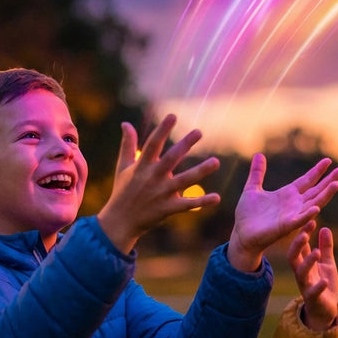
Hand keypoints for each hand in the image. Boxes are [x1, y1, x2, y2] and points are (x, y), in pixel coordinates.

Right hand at [97, 114, 220, 253]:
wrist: (120, 221)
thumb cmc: (122, 191)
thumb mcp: (123, 166)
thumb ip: (128, 144)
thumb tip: (126, 123)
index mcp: (142, 166)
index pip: (153, 144)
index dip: (162, 130)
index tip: (172, 116)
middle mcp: (153, 177)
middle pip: (171, 158)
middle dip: (185, 145)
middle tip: (199, 132)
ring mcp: (161, 193)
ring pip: (184, 180)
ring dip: (200, 171)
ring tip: (216, 162)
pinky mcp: (168, 208)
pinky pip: (188, 205)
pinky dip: (202, 202)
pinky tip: (217, 198)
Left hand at [228, 155, 337, 271]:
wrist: (242, 234)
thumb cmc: (247, 215)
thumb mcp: (252, 189)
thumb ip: (257, 173)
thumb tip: (258, 155)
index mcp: (287, 194)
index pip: (306, 180)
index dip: (317, 171)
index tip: (328, 161)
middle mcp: (294, 204)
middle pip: (315, 190)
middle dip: (329, 181)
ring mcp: (292, 216)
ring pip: (313, 204)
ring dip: (325, 195)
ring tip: (337, 184)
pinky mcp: (285, 227)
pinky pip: (299, 220)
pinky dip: (308, 214)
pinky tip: (316, 208)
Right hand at [288, 223, 337, 330]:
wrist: (325, 310)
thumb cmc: (324, 283)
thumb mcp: (327, 263)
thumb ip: (325, 247)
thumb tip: (325, 228)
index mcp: (304, 262)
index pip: (301, 245)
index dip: (304, 232)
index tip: (311, 220)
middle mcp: (301, 272)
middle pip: (293, 256)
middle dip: (298, 244)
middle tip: (305, 232)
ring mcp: (305, 285)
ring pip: (301, 272)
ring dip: (308, 262)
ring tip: (316, 252)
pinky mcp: (313, 298)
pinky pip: (312, 292)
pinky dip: (318, 286)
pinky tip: (324, 280)